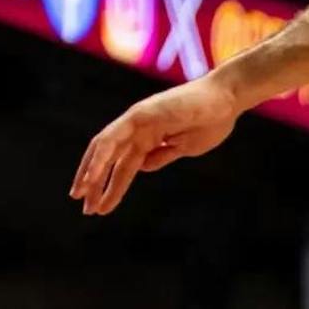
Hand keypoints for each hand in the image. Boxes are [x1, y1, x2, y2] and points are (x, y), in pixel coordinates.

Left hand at [70, 76, 242, 214]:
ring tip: (82, 195)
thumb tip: (140, 168)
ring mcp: (137, 119)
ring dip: (91, 172)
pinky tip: (92, 175)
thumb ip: (161, 156)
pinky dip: (101, 156)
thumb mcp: (185, 148)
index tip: (101, 208)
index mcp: (148, 138)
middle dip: (95, 183)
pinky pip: (114, 137)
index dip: (110, 186)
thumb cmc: (212, 121)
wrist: (226, 100)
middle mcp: (137, 128)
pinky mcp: (140, 114)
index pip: (122, 165)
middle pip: (109, 158)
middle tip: (85, 208)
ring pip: (106, 148)